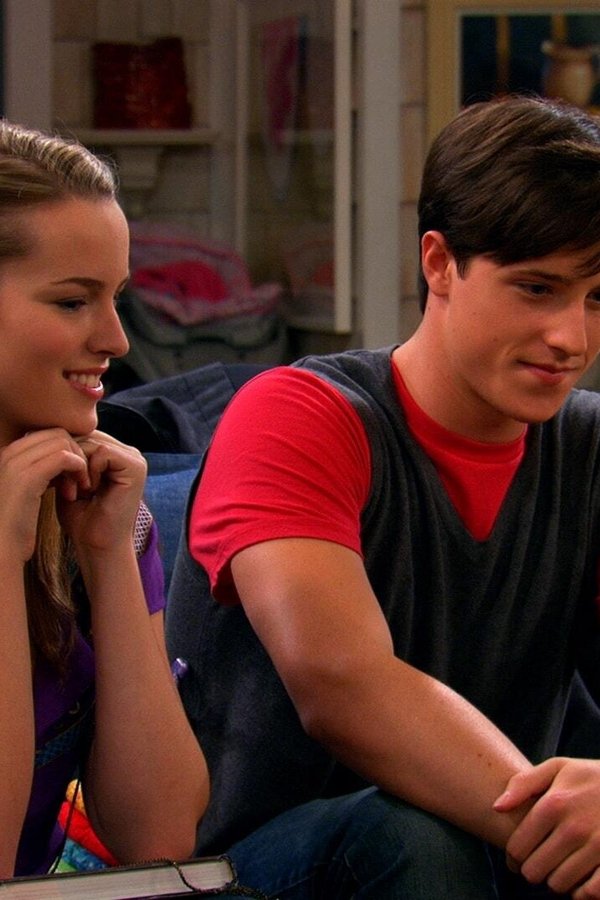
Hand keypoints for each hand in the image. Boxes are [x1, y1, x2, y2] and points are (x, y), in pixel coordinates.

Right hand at [0, 429, 89, 561]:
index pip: (48, 434)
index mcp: (9, 454)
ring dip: (79, 464)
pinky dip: (78, 471)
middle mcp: (9, 452)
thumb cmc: (17, 525)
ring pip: (63, 442)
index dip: (68, 451)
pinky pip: (65, 458)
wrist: (3, 549)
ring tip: (79, 488)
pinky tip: (76, 492)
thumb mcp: (29, 491)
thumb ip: (42, 471)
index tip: (74, 475)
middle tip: (80, 481)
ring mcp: (16, 463)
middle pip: (58, 433)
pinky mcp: (28, 477)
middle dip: (76, 454)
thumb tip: (66, 458)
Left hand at [57, 430, 146, 552]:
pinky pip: (103, 452)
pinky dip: (90, 470)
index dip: (67, 453)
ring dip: (79, 465)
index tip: (60, 480)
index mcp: (116, 454)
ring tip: (78, 490)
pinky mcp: (136, 467)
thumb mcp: (71, 477)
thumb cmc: (82, 517)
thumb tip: (55, 429)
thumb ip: (70, 454)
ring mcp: (135, 459)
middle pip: (88, 435)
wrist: (97, 545)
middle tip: (67, 486)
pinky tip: (91, 489)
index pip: (84, 435)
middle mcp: (128, 453)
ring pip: (93, 441)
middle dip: (71, 458)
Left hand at [494, 757, 599, 896]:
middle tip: (537, 862)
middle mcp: (574, 828)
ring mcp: (597, 846)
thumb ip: (523, 784)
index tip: (517, 857)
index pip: (517, 847)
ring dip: (555, 879)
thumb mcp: (558, 768)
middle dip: (532, 869)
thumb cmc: (591, 777)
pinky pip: (590, 892)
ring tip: (558, 866)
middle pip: (534, 871)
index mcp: (554, 804)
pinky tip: (580, 879)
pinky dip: (581, 891)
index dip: (512, 857)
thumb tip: (497, 807)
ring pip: (559, 884)